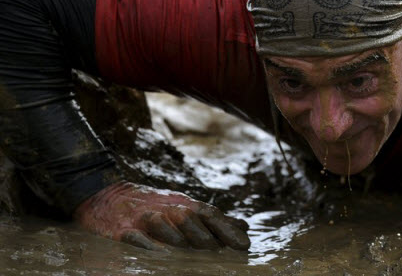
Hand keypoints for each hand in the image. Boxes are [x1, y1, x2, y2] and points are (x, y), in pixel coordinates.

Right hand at [73, 181, 249, 250]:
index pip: (210, 214)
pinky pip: (135, 238)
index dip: (227, 229)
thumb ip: (213, 218)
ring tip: (194, 253)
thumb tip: (244, 226)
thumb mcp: (184, 206)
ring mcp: (143, 219)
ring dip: (179, 238)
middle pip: (188, 219)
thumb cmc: (154, 205)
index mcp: (183, 204)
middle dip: (204, 235)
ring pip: (163, 225)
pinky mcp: (121, 230)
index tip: (244, 245)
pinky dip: (147, 245)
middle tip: (218, 251)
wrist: (108, 196)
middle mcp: (165, 209)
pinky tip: (158, 255)